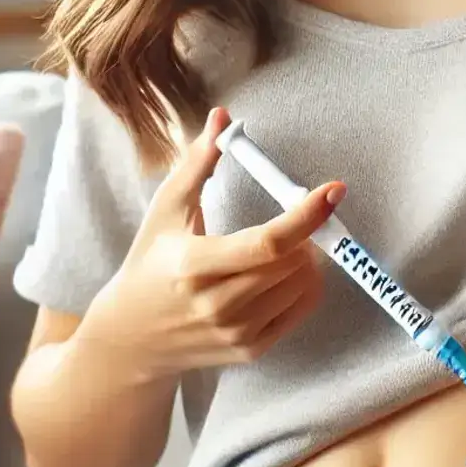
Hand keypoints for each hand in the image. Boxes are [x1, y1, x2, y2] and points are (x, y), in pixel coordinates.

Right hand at [78, 107, 344, 380]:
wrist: (131, 338)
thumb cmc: (150, 262)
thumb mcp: (166, 209)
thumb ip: (197, 162)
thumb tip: (223, 116)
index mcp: (193, 265)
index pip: (266, 243)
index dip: (306, 215)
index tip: (334, 189)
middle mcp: (216, 305)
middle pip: (291, 262)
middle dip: (306, 230)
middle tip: (300, 213)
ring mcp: (235, 333)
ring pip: (302, 284)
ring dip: (307, 255)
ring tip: (283, 243)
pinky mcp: (250, 350)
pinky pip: (302, 308)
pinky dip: (305, 282)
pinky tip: (283, 269)